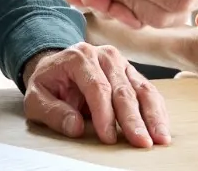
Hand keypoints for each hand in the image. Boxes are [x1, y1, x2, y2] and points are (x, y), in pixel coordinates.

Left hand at [21, 43, 169, 147]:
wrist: (55, 66)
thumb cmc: (48, 83)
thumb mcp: (35, 98)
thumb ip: (52, 112)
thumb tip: (74, 127)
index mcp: (78, 57)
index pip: (97, 87)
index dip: (104, 114)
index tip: (108, 138)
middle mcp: (103, 56)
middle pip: (122, 89)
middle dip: (133, 119)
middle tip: (141, 142)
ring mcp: (120, 63)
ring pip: (141, 89)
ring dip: (152, 116)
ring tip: (160, 139)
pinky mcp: (131, 73)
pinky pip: (148, 91)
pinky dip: (157, 111)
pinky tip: (162, 128)